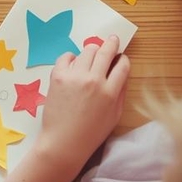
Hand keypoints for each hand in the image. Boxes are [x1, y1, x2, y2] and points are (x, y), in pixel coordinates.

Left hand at [33, 35, 129, 177]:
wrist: (63, 141)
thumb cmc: (91, 133)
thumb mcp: (114, 115)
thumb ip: (120, 93)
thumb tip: (122, 75)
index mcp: (110, 91)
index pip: (122, 65)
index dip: (123, 59)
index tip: (122, 57)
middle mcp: (94, 80)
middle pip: (106, 52)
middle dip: (112, 43)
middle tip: (113, 40)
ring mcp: (75, 76)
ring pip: (88, 50)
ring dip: (93, 50)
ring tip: (93, 54)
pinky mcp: (58, 75)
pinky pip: (67, 56)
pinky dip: (72, 57)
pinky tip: (74, 64)